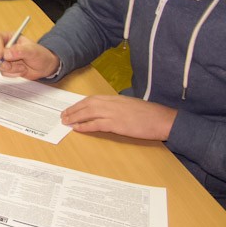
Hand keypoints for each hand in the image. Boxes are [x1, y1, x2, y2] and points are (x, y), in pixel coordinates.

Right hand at [0, 33, 59, 79]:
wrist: (45, 67)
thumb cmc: (40, 55)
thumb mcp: (32, 50)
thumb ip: (19, 51)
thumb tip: (6, 53)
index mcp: (10, 37)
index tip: (1, 55)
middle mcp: (5, 47)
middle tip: (7, 64)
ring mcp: (4, 58)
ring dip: (10, 68)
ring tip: (22, 67)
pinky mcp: (6, 67)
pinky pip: (3, 72)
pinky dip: (13, 73)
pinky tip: (22, 70)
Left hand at [61, 95, 177, 140]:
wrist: (162, 119)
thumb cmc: (149, 114)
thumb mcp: (130, 105)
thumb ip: (117, 106)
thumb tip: (106, 111)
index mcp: (115, 98)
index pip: (91, 99)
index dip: (79, 104)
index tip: (70, 108)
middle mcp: (112, 103)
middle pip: (86, 104)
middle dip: (73, 110)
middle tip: (63, 115)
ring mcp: (113, 113)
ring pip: (88, 113)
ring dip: (75, 117)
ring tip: (66, 121)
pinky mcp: (117, 124)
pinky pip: (96, 124)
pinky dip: (85, 126)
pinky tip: (77, 128)